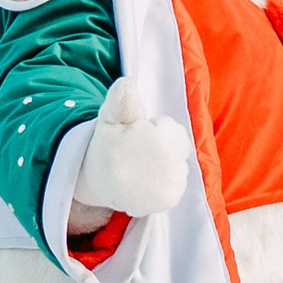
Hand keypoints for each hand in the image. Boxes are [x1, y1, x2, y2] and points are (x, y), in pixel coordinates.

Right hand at [76, 83, 191, 220]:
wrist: (101, 182)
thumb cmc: (110, 144)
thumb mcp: (111, 118)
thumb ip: (121, 100)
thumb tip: (127, 83)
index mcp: (153, 141)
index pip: (170, 126)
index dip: (155, 127)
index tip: (136, 135)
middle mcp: (164, 165)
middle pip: (179, 145)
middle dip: (162, 144)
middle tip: (139, 152)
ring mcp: (168, 184)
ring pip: (180, 163)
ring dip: (166, 163)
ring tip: (143, 167)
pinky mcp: (170, 199)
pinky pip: (180, 182)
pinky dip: (168, 181)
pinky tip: (149, 181)